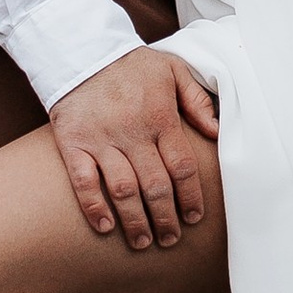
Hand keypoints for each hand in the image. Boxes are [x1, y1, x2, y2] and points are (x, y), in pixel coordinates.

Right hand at [49, 46, 221, 248]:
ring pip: (123, 190)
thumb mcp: (173, 70)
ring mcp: (101, 139)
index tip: (194, 217)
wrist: (82, 50)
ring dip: (135, 221)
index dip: (191, 197)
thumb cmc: (132, 65)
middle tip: (171, 239)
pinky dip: (94, 206)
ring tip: (143, 242)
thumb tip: (218, 131)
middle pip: (155, 186)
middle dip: (166, 218)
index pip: (182, 167)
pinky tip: (106, 227)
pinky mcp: (73, 143)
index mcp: (160, 118)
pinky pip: (84, 181)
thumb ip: (197, 101)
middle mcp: (132, 132)